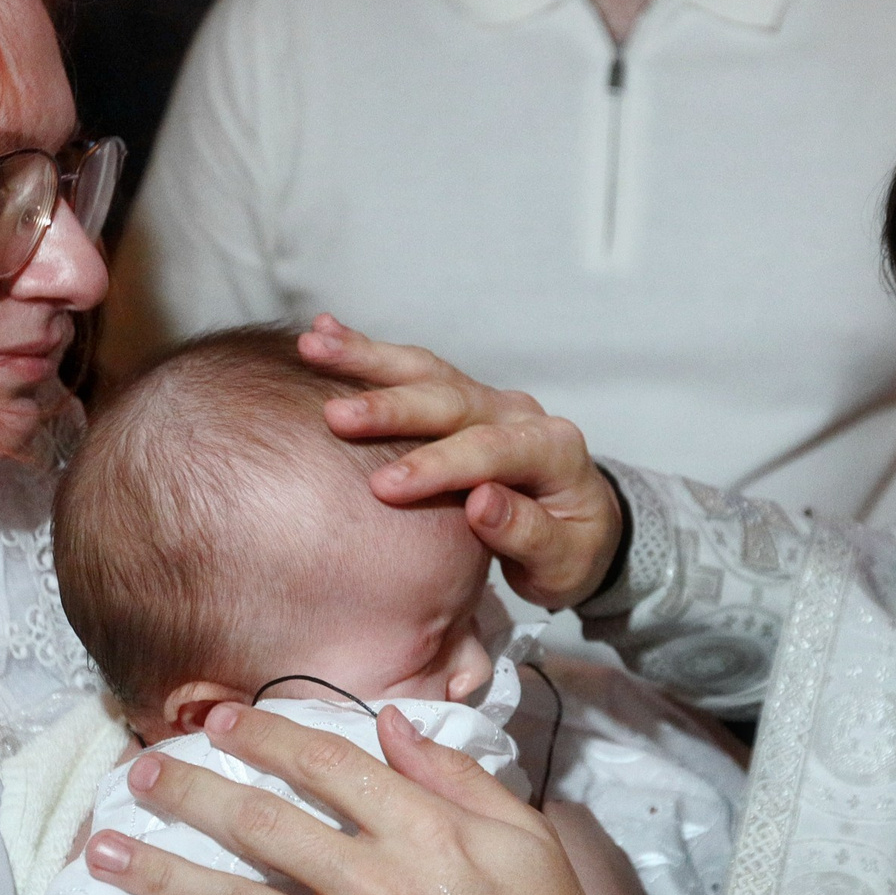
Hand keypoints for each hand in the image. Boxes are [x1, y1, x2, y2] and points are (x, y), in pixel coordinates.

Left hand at [84, 701, 640, 894]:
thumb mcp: (524, 835)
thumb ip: (454, 774)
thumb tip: (388, 724)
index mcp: (426, 832)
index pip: (328, 766)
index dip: (267, 736)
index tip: (220, 720)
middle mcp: (377, 886)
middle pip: (264, 826)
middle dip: (192, 793)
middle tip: (140, 772)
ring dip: (163, 873)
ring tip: (104, 849)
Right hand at [299, 315, 622, 608]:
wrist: (581, 527)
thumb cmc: (571, 550)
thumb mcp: (563, 560)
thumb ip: (528, 533)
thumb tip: (482, 503)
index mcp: (552, 450)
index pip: (490, 451)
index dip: (438, 466)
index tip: (385, 487)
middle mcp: (516, 413)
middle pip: (451, 400)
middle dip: (392, 407)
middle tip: (337, 416)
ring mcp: (486, 401)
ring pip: (425, 371)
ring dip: (367, 358)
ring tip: (314, 346)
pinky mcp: (459, 400)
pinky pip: (413, 370)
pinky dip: (367, 351)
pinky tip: (324, 334)